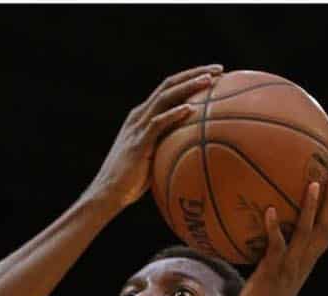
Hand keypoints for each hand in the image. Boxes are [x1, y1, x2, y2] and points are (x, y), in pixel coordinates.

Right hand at [88, 65, 221, 211]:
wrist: (107, 193)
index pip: (169, 89)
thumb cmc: (131, 183)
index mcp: (143, 116)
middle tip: (219, 69)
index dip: (191, 78)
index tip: (214, 75)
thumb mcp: (152, 160)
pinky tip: (190, 109)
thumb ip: (167, 149)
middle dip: (195, 73)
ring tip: (210, 81)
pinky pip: (158, 124)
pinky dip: (174, 114)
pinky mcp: (138, 142)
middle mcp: (139, 115)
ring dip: (188, 86)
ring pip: (165, 98)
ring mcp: (138, 127)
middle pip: (169, 85)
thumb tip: (193, 154)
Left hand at [236, 174, 327, 295]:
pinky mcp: (272, 271)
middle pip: (325, 228)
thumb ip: (278, 257)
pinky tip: (270, 210)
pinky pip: (275, 246)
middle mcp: (303, 262)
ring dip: (310, 208)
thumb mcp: (277, 276)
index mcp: (307, 263)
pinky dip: (274, 228)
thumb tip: (268, 237)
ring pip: (306, 233)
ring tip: (313, 184)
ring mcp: (289, 266)